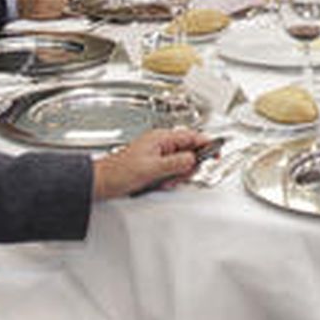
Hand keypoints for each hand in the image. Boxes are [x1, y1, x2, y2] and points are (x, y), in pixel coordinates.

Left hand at [93, 127, 214, 199]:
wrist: (101, 182)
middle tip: (178, 175)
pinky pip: (171, 172)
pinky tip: (159, 183)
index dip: (206, 144)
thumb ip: (176, 163)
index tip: (217, 151)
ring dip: (176, 175)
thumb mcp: (152, 168)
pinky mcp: (154, 166)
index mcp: (161, 138)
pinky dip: (168, 180)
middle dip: (186, 167)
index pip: (191, 136)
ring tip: (163, 181)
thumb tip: (193, 159)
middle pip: (188, 152)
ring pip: (180, 164)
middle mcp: (160, 144)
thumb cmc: (119, 171)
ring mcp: (157, 155)